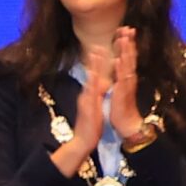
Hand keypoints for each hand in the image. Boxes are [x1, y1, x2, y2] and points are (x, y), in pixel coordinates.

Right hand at [53, 47, 109, 177]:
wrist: (83, 140)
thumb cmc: (90, 125)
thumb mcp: (95, 107)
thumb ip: (97, 96)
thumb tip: (101, 87)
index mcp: (90, 94)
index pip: (94, 75)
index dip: (98, 63)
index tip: (101, 49)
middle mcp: (87, 93)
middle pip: (91, 73)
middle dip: (95, 59)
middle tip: (98, 44)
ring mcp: (86, 99)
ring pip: (90, 79)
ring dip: (93, 66)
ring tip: (96, 53)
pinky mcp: (88, 106)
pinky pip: (91, 92)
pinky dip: (93, 82)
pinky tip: (95, 74)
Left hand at [107, 28, 143, 142]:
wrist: (126, 122)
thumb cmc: (121, 105)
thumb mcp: (120, 87)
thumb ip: (121, 75)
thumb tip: (119, 63)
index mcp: (127, 76)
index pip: (128, 56)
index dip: (128, 43)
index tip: (126, 29)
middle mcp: (129, 77)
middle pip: (130, 56)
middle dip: (129, 42)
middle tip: (129, 27)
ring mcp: (127, 84)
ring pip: (128, 64)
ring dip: (126, 51)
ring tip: (125, 38)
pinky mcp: (123, 91)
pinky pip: (122, 78)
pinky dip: (121, 68)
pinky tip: (119, 59)